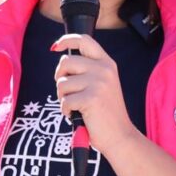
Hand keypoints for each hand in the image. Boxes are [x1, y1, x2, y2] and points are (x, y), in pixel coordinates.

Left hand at [51, 34, 136, 152]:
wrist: (119, 135)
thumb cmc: (104, 111)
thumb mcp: (100, 83)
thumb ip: (86, 69)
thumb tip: (62, 57)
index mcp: (107, 63)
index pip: (84, 40)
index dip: (66, 40)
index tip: (56, 47)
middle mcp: (104, 70)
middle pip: (65, 62)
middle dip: (60, 78)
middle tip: (69, 91)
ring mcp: (99, 83)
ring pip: (62, 83)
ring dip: (63, 97)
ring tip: (78, 105)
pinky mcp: (91, 98)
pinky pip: (64, 100)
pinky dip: (66, 110)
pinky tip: (78, 114)